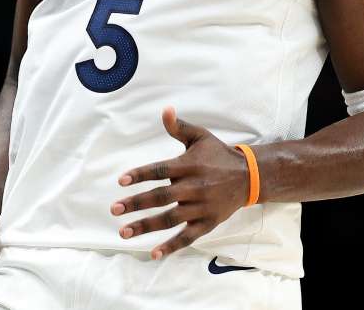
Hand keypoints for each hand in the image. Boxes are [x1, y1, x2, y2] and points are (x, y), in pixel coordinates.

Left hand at [111, 106, 250, 259]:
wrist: (249, 177)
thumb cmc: (218, 155)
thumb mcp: (200, 137)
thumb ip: (179, 127)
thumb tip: (164, 110)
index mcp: (189, 165)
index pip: (160, 171)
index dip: (140, 175)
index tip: (121, 181)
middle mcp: (194, 187)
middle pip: (161, 197)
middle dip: (136, 203)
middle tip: (114, 209)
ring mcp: (201, 208)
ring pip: (170, 219)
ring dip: (146, 226)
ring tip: (124, 231)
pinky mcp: (207, 223)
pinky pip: (187, 237)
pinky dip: (171, 246)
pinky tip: (154, 253)